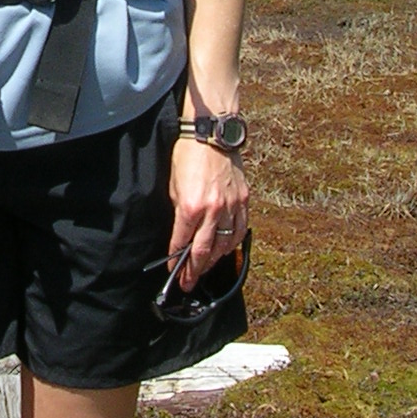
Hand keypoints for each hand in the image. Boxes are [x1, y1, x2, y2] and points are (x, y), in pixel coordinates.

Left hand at [168, 135, 247, 291]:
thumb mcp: (173, 185)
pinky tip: (226, 249)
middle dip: (194, 270)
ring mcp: (231, 206)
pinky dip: (232, 243)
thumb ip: (178, 211)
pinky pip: (240, 229)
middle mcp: (213, 210)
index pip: (182, 242)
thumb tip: (180, 232)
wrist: (211, 134)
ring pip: (225, 244)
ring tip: (205, 269)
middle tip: (188, 283)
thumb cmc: (187, 155)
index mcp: (191, 207)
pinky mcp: (243, 200)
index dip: (176, 260)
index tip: (173, 272)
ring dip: (214, 260)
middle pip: (204, 251)